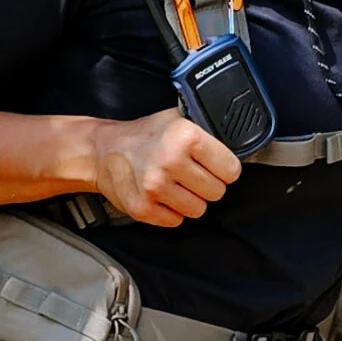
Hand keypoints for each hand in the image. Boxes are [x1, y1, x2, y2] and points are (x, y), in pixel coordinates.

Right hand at [92, 108, 240, 226]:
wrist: (102, 151)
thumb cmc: (145, 136)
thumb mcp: (177, 119)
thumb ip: (207, 131)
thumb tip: (238, 143)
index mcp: (185, 136)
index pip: (231, 170)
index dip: (223, 168)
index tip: (212, 165)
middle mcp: (170, 161)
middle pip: (217, 192)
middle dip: (206, 185)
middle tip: (189, 174)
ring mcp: (155, 187)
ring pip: (198, 210)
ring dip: (189, 200)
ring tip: (174, 184)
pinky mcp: (143, 208)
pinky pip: (176, 221)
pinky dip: (171, 211)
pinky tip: (161, 195)